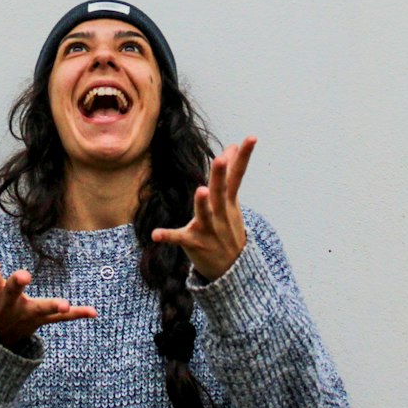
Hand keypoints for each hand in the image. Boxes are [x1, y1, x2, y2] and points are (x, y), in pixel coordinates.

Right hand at [0, 217, 96, 348]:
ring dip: (51, 306)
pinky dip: (75, 315)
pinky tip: (93, 311)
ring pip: (39, 310)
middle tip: (24, 276)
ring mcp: (24, 314)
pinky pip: (59, 320)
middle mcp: (7, 305)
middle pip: (12, 294)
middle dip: (17, 285)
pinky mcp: (38, 321)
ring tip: (64, 303)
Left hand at [151, 136, 255, 280]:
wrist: (232, 270)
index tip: (251, 138)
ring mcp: (208, 229)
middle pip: (221, 191)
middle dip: (220, 175)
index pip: (238, 175)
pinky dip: (168, 236)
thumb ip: (229, 175)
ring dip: (202, 203)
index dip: (244, 156)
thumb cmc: (228, 228)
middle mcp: (220, 214)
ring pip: (204, 214)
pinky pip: (179, 239)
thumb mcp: (232, 202)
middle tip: (220, 159)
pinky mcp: (194, 243)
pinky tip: (156, 234)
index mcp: (229, 202)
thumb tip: (232, 146)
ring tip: (201, 190)